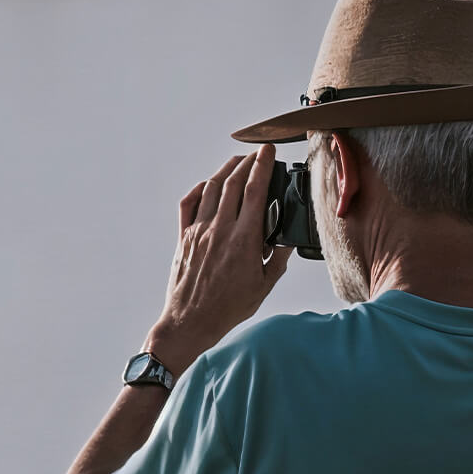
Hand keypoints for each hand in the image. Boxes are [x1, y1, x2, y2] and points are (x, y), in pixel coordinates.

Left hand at [145, 144, 293, 374]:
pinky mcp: (184, 237)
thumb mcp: (264, 286)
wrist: (191, 321)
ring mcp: (199, 231)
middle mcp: (220, 229)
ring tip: (236, 163)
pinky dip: (198, 189)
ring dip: (225, 170)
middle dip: (246, 162)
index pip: (255, 190)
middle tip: (256, 154)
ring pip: (211, 188)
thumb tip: (288, 240)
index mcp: (244, 239)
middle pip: (233, 182)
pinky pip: (188, 203)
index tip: (268, 152)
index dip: (263, 166)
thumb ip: (278, 259)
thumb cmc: (227, 308)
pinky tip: (207, 185)